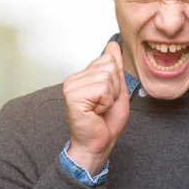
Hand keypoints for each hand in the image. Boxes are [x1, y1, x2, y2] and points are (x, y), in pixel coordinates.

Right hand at [62, 41, 129, 174]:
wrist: (99, 143)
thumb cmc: (106, 122)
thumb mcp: (117, 89)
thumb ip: (115, 67)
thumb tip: (113, 44)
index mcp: (83, 75)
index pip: (108, 59)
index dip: (116, 81)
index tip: (107, 97)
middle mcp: (74, 78)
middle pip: (109, 66)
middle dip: (115, 88)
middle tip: (104, 105)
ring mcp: (71, 86)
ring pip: (107, 77)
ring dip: (110, 96)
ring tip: (100, 108)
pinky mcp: (72, 96)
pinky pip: (102, 89)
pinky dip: (106, 103)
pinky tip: (95, 112)